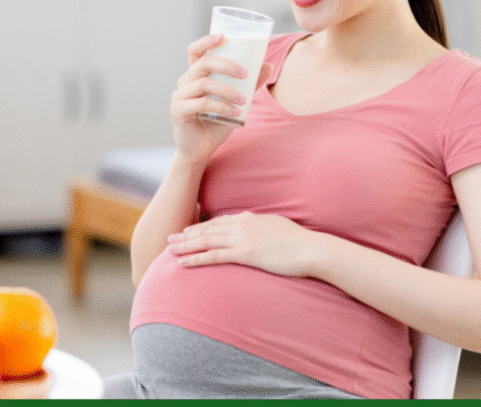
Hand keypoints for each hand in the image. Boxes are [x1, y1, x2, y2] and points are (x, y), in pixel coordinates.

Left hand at [166, 212, 321, 276]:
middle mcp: (242, 225)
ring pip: (206, 241)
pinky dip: (197, 259)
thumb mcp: (276, 226)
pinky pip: (215, 256)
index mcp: (248, 218)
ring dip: (186, 246)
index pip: (217, 222)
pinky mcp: (246, 253)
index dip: (199, 227)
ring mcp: (243, 239)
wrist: (311, 248)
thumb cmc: (298, 241)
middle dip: (186, 235)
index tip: (186, 231)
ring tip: (170, 250)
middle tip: (169, 239)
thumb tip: (255, 228)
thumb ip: (261, 226)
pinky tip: (184, 263)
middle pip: (207, 230)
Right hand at [170, 34, 272, 164]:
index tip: (224, 37)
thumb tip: (268, 65)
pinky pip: (201, 104)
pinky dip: (221, 106)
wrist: (202, 149)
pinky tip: (235, 112)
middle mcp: (184, 83)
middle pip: (203, 64)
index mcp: (195, 76)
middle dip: (226, 65)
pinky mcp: (178, 111)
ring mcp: (179, 97)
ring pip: (203, 83)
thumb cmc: (217, 122)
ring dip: (227, 90)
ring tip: (244, 99)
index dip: (206, 41)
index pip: (195, 51)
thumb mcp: (236, 101)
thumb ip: (250, 84)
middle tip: (246, 74)